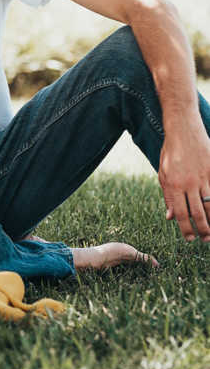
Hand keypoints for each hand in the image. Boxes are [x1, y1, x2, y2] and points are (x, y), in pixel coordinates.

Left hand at [158, 123, 209, 241]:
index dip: (186, 229)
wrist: (183, 129)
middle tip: (204, 239)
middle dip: (202, 230)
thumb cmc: (171, 152)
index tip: (190, 238)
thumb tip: (170, 217)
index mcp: (173, 185)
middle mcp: (189, 183)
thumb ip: (168, 196)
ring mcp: (204, 177)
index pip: (181, 213)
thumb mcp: (163, 173)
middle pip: (198, 213)